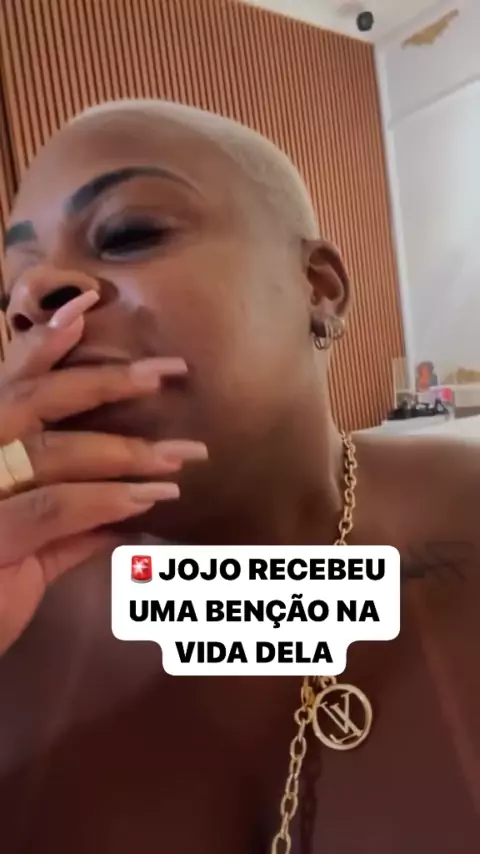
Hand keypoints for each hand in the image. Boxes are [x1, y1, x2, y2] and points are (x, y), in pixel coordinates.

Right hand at [0, 291, 206, 654]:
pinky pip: (57, 508)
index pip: (7, 384)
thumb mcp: (28, 555)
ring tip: (183, 456)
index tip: (90, 307)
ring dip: (125, 450)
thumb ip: (73, 526)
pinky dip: (108, 499)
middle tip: (167, 374)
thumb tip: (132, 508)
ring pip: (53, 452)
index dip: (44, 342)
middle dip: (104, 381)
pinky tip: (152, 498)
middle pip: (32, 401)